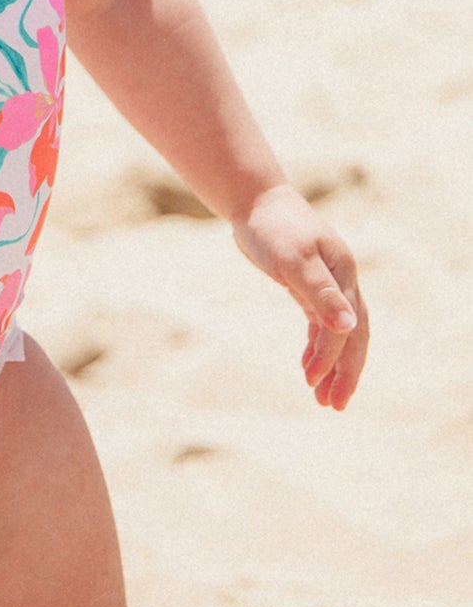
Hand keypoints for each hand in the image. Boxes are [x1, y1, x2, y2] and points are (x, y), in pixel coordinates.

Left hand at [232, 183, 368, 409]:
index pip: (347, 328)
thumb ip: (319, 292)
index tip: (313, 383)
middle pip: (353, 336)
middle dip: (345, 373)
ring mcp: (327, 282)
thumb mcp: (293, 259)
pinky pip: (320, 322)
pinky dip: (316, 345)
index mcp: (344, 275)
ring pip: (337, 332)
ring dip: (331, 364)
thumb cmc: (272, 226)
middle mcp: (342, 281)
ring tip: (320, 395)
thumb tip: (348, 327)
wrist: (254, 200)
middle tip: (333, 406)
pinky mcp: (308, 284)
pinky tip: (307, 365)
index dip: (333, 359)